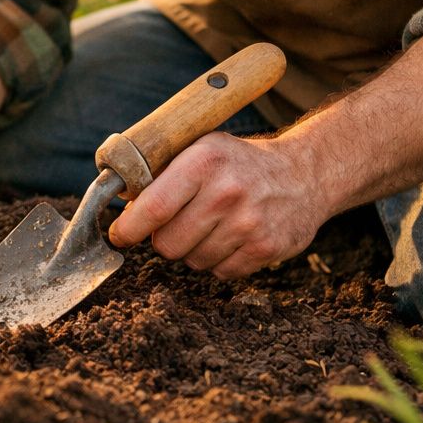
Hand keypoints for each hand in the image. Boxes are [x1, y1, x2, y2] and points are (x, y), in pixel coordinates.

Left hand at [105, 132, 328, 278]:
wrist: (304, 174)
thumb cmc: (238, 163)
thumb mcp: (201, 149)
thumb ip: (161, 172)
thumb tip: (118, 202)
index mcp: (203, 161)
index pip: (153, 207)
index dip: (128, 228)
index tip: (118, 236)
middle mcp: (226, 191)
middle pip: (168, 244)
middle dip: (164, 239)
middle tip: (178, 224)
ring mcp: (249, 223)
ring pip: (192, 261)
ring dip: (194, 250)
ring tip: (212, 226)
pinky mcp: (266, 248)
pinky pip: (220, 273)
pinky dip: (219, 261)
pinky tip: (232, 237)